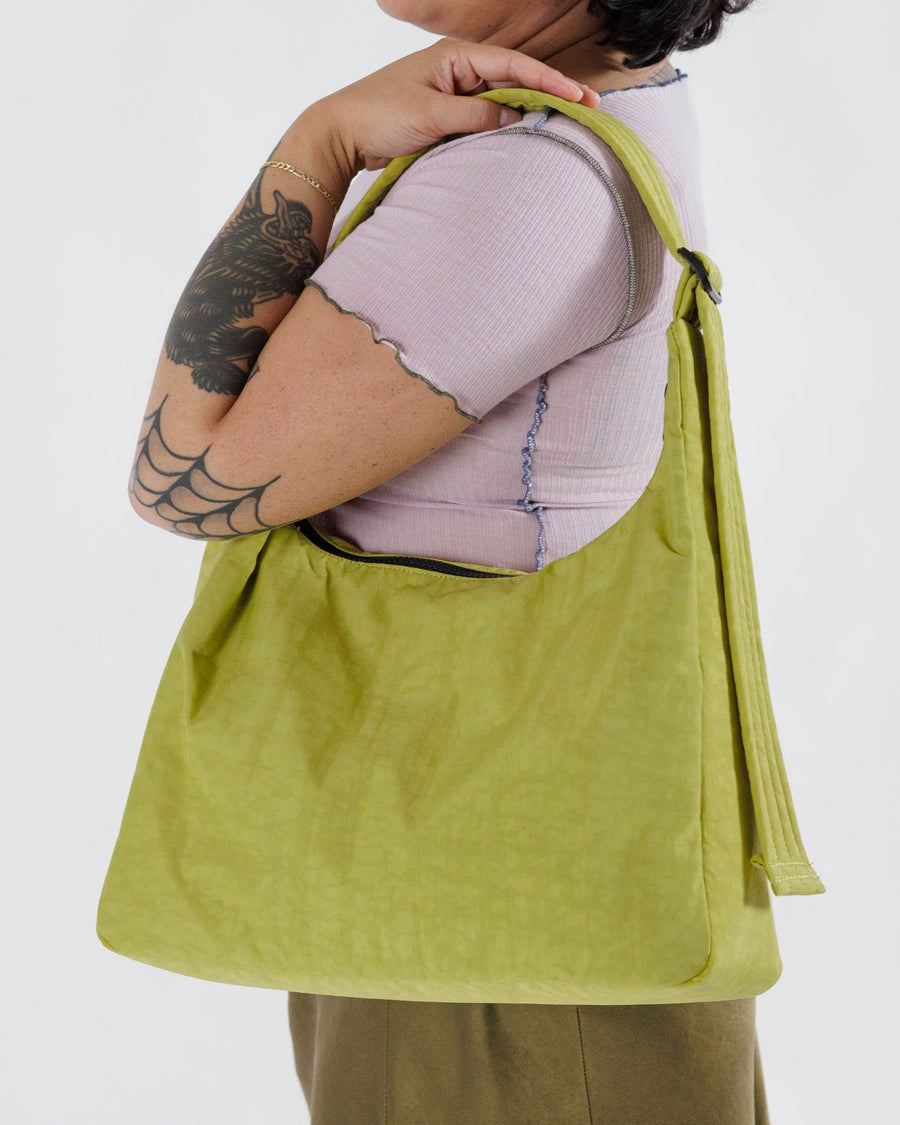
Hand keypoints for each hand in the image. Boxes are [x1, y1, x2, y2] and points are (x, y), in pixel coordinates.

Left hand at [317, 37, 601, 172]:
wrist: (341, 134)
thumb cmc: (377, 115)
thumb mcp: (431, 116)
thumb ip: (477, 115)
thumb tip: (517, 118)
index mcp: (455, 57)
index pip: (514, 65)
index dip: (550, 81)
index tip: (578, 98)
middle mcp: (458, 69)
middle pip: (515, 79)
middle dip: (551, 94)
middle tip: (587, 110)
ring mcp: (453, 92)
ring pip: (503, 100)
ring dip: (532, 111)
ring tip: (567, 123)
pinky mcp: (447, 115)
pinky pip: (487, 118)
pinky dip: (508, 126)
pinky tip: (528, 135)